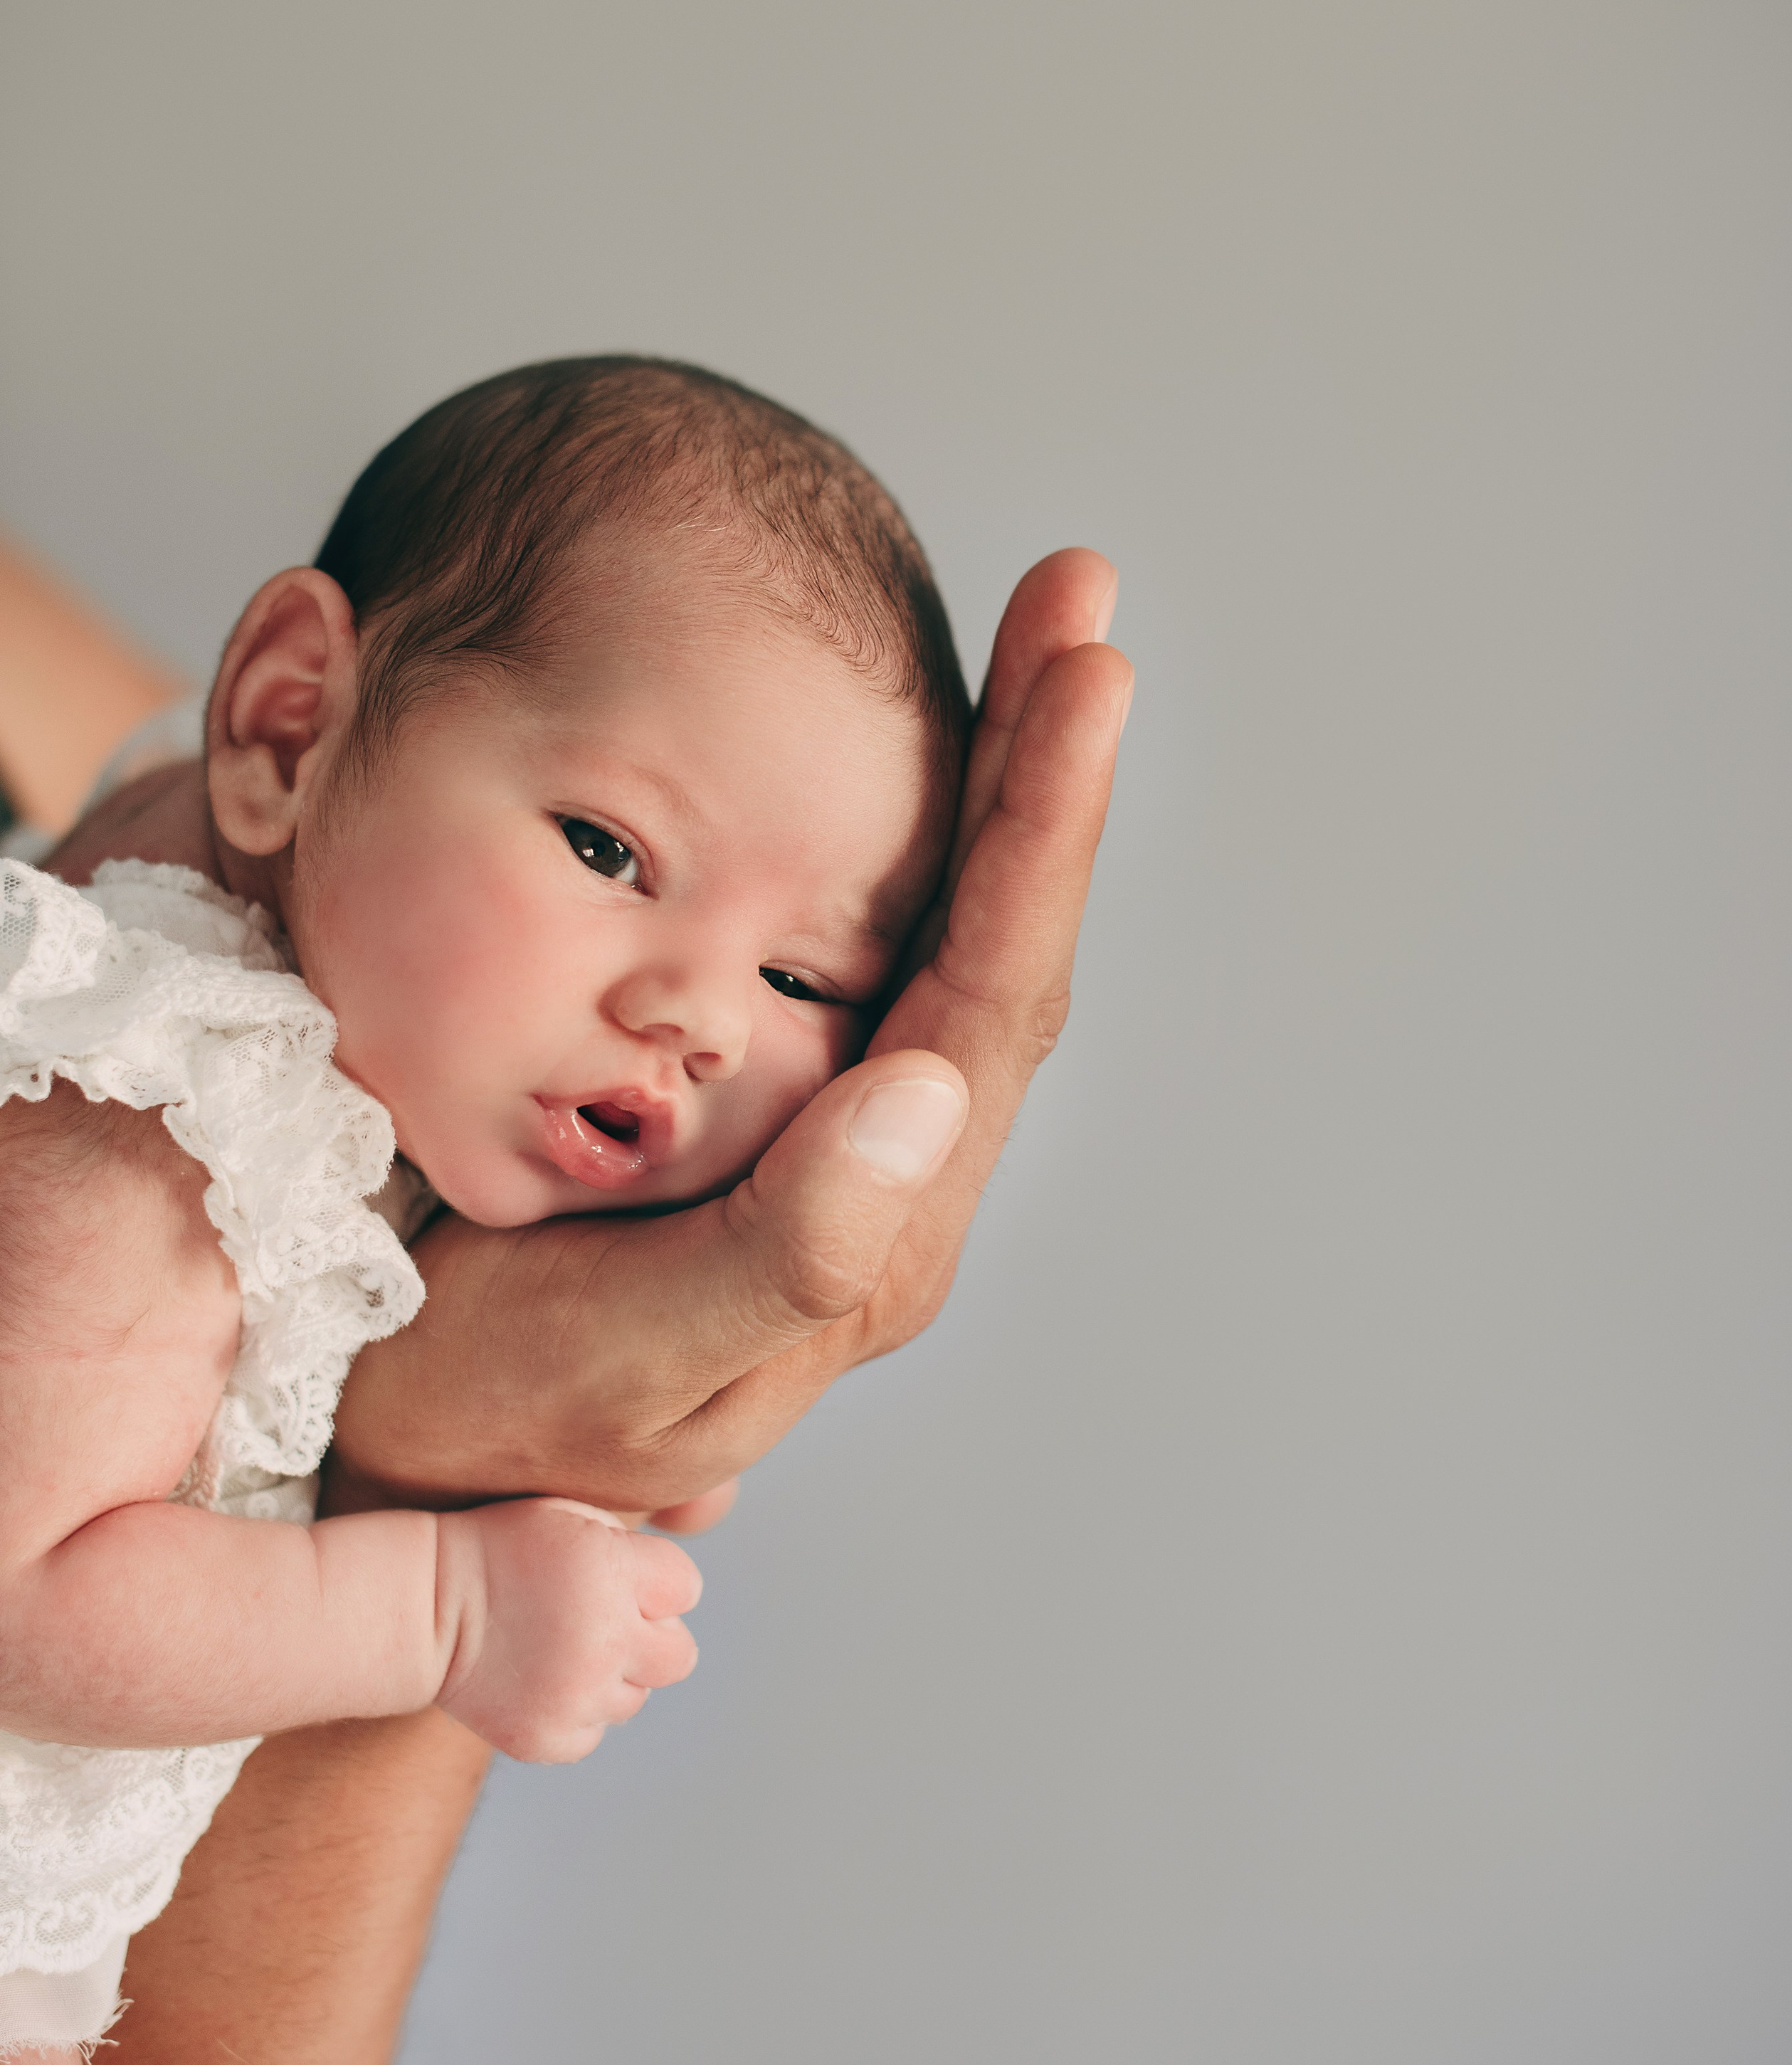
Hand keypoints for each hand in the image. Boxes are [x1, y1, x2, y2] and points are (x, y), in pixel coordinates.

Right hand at [329, 548, 1130, 1512]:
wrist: (430, 1462)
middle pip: (1003, 942)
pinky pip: (882, 953)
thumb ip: (792, 1246)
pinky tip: (920, 762)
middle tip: (1079, 602)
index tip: (1088, 667)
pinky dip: (918, 838)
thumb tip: (932, 1094)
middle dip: (1047, 765)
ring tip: (1038, 644)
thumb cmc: (505, 1413)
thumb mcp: (634, 1352)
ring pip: (955, 934)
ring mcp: (844, 1142)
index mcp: (882, 1230)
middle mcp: (892, 1180)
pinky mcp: (782, 1111)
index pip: (995, 1000)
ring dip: (1001, 785)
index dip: (1045, 828)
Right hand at [433, 1498, 700, 1761]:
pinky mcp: (547, 1738)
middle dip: (653, 1639)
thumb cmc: (499, 1549)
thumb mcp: (569, 1515)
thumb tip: (681, 1586)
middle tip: (604, 1624)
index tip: (623, 1580)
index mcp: (613, 1572)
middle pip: (680, 1655)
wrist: (422, 1605)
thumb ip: (631, 1545)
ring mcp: (576, 1696)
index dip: (658, 1586)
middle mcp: (604, 1639)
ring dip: (610, 1676)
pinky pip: (592, 1733)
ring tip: (558, 1648)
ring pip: (634, 1697)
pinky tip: (537, 1680)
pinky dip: (572, 1712)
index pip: (686, 1589)